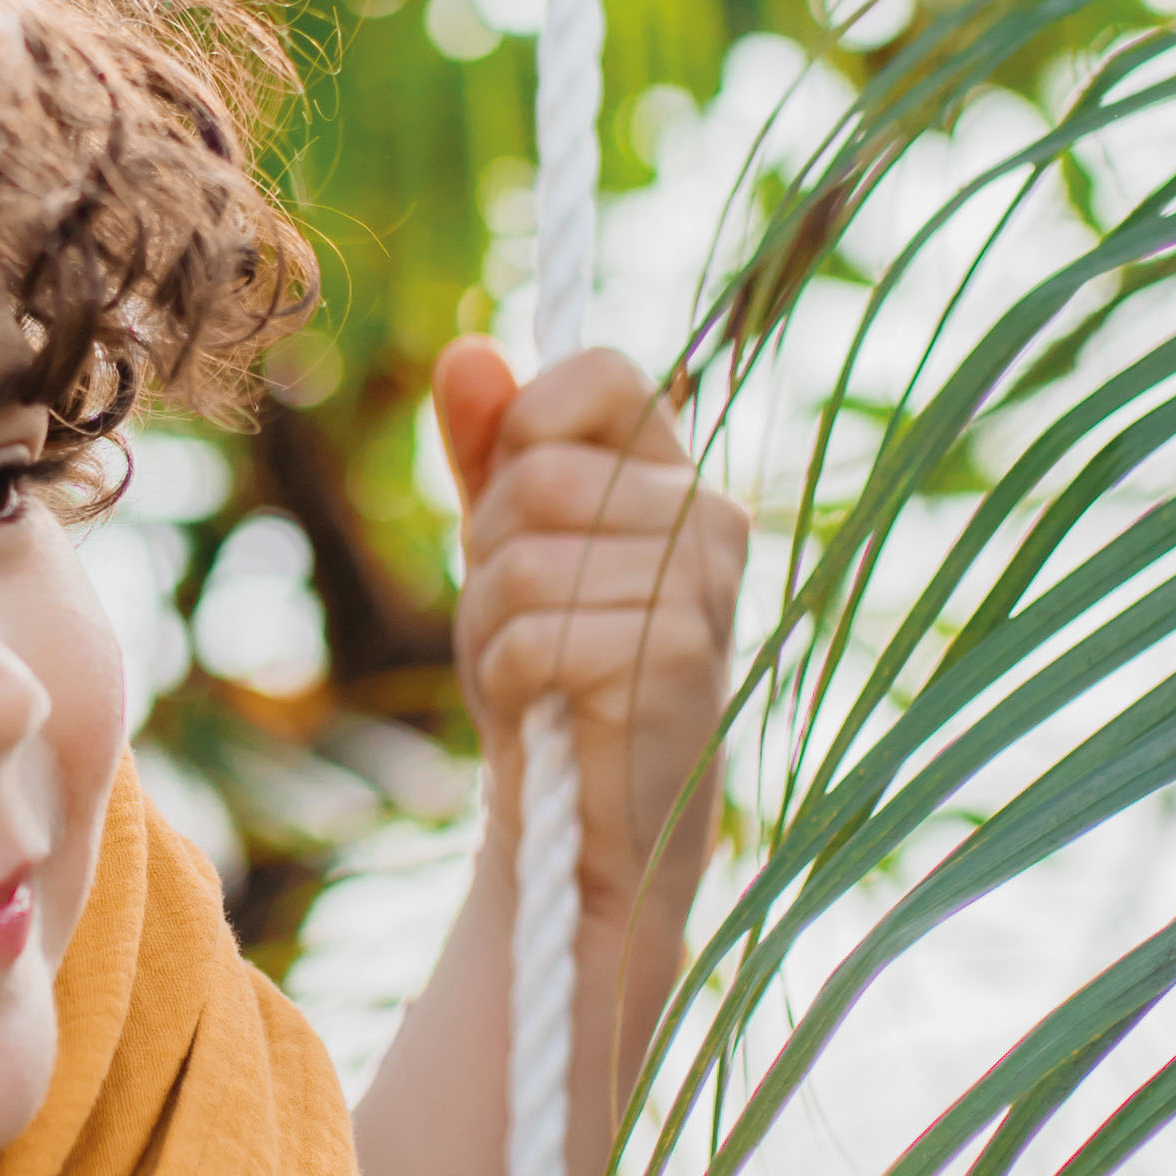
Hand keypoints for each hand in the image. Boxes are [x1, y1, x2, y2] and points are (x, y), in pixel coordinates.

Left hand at [433, 340, 748, 926]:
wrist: (583, 824)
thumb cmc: (548, 671)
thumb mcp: (503, 546)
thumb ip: (488, 448)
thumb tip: (466, 352)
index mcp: (674, 473)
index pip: (603, 370)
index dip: (528, 422)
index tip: (515, 500)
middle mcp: (709, 514)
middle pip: (539, 474)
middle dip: (488, 552)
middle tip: (513, 617)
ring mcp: (702, 585)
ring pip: (526, 558)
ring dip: (492, 625)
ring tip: (529, 669)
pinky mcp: (680, 657)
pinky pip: (536, 633)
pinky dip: (510, 675)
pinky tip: (545, 706)